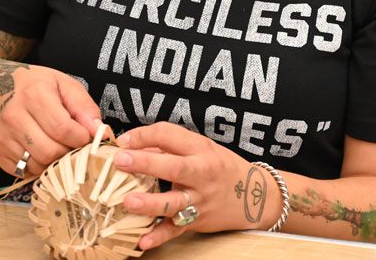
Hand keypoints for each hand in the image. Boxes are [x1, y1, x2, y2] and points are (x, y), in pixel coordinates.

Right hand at [0, 63, 99, 177]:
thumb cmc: (34, 84)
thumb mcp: (63, 84)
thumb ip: (84, 107)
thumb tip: (99, 132)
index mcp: (34, 95)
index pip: (63, 130)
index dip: (81, 138)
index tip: (86, 137)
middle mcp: (14, 116)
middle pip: (50, 151)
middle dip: (68, 153)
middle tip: (72, 144)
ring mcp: (1, 135)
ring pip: (37, 165)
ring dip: (53, 162)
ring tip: (57, 146)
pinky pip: (23, 171)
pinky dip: (36, 166)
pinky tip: (39, 150)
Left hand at [112, 122, 279, 250]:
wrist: (255, 196)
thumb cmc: (221, 167)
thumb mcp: (201, 148)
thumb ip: (169, 146)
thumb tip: (133, 146)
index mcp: (200, 150)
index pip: (169, 135)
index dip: (143, 135)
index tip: (122, 141)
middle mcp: (201, 174)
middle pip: (173, 167)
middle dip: (145, 163)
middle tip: (120, 160)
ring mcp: (199, 199)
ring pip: (174, 202)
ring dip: (150, 202)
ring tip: (128, 201)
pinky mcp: (197, 221)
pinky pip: (176, 230)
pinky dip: (160, 236)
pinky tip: (143, 241)